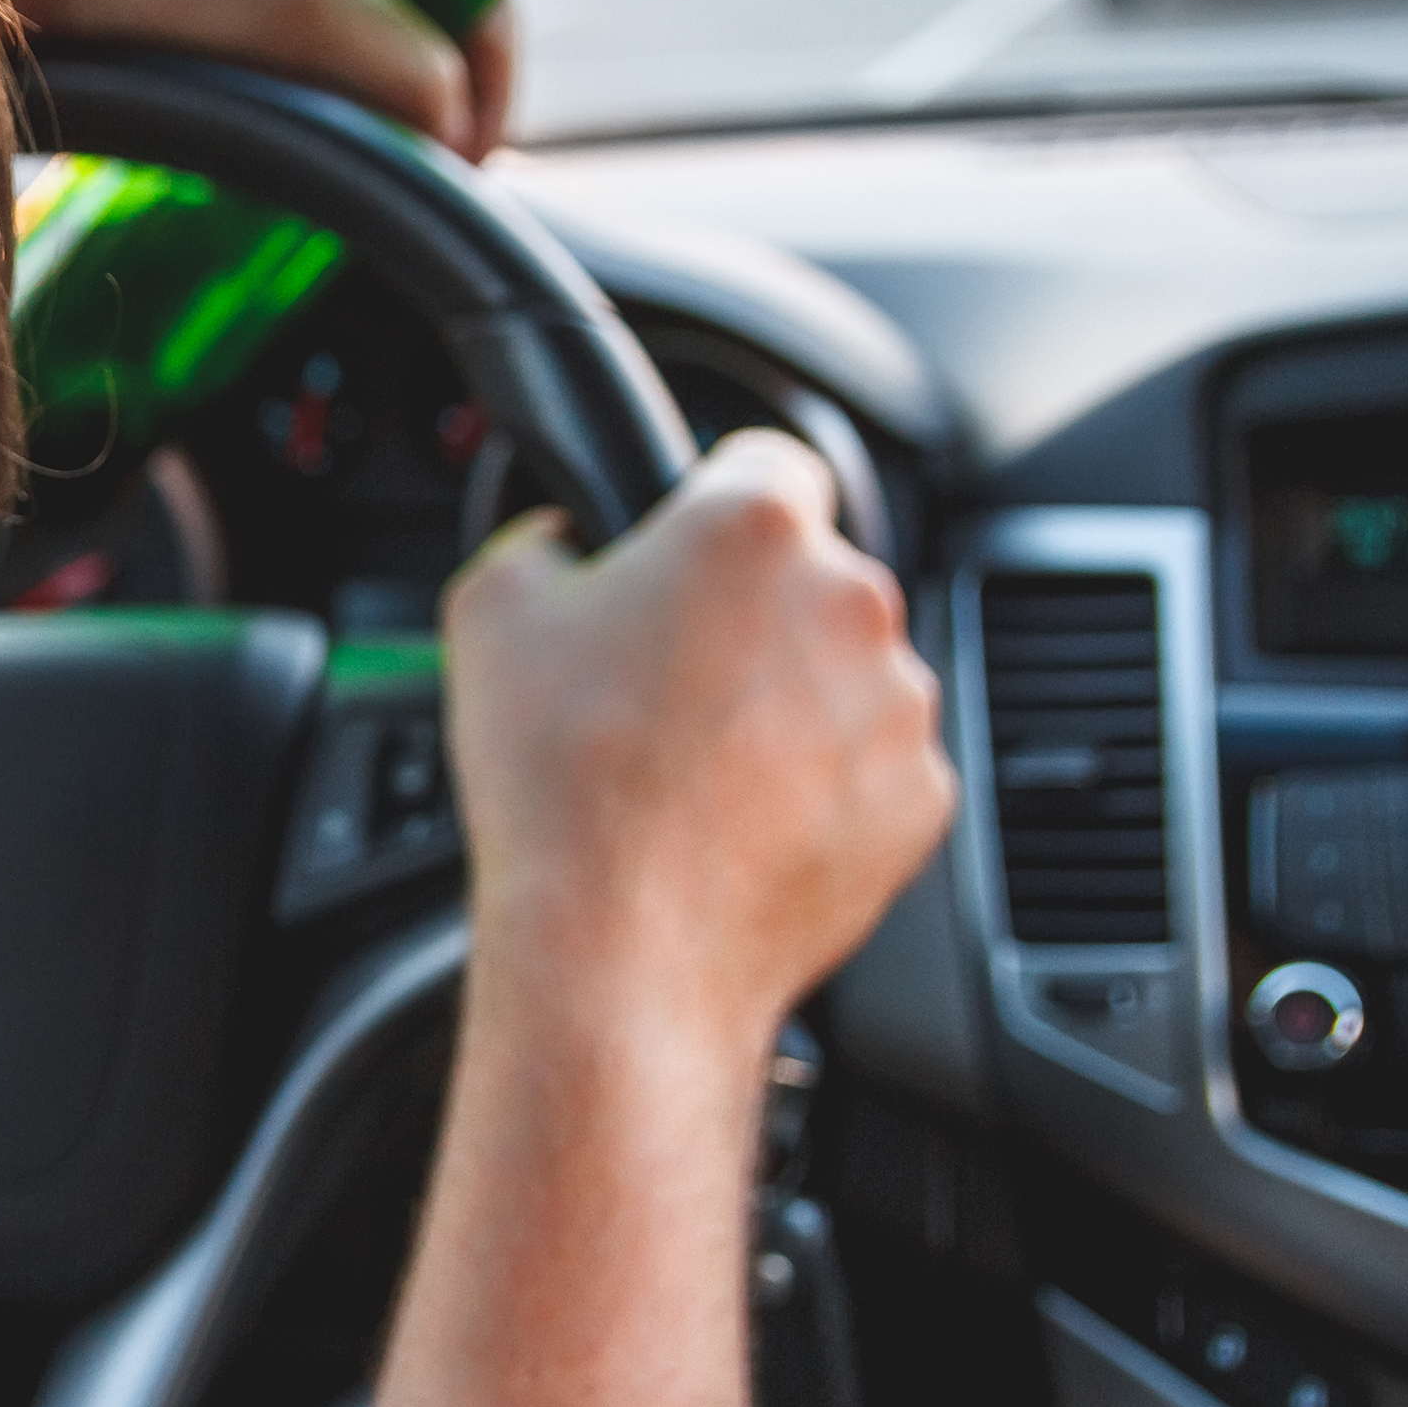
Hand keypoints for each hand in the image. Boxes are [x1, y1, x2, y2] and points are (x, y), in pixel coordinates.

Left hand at [0, 0, 516, 161]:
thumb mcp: (301, 11)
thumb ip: (402, 69)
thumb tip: (452, 129)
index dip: (493, 85)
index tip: (466, 169)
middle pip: (422, 22)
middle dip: (420, 105)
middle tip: (398, 182)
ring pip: (349, 49)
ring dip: (350, 113)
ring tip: (326, 170)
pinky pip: (284, 59)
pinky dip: (291, 107)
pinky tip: (264, 145)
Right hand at [441, 429, 956, 1064]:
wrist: (618, 949)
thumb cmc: (557, 783)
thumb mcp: (489, 611)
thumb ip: (539, 539)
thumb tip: (563, 543)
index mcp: (751, 527)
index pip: (767, 457)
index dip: (711, 501)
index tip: (685, 548)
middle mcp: (847, 600)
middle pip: (807, 575)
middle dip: (747, 616)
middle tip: (661, 683)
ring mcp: (896, 704)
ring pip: (843, 673)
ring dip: (789, 701)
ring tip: (694, 767)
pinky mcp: (918, 798)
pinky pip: (871, 767)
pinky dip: (822, 786)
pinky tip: (739, 821)